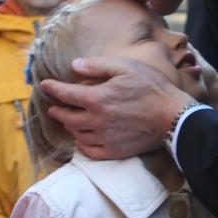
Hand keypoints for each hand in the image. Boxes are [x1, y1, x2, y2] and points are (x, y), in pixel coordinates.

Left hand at [42, 58, 190, 159]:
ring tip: (69, 121)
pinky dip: (82, 144)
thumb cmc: (151, 88)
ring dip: (70, 126)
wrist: (173, 117)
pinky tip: (83, 138)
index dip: (52, 88)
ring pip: (77, 134)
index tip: (44, 85)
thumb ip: (97, 65)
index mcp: (96, 98)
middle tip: (53, 107)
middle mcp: (96, 121)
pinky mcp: (114, 152)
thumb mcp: (125, 67)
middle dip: (57, 111)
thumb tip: (74, 66)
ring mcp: (104, 138)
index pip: (65, 94)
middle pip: (67, 118)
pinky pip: (90, 151)